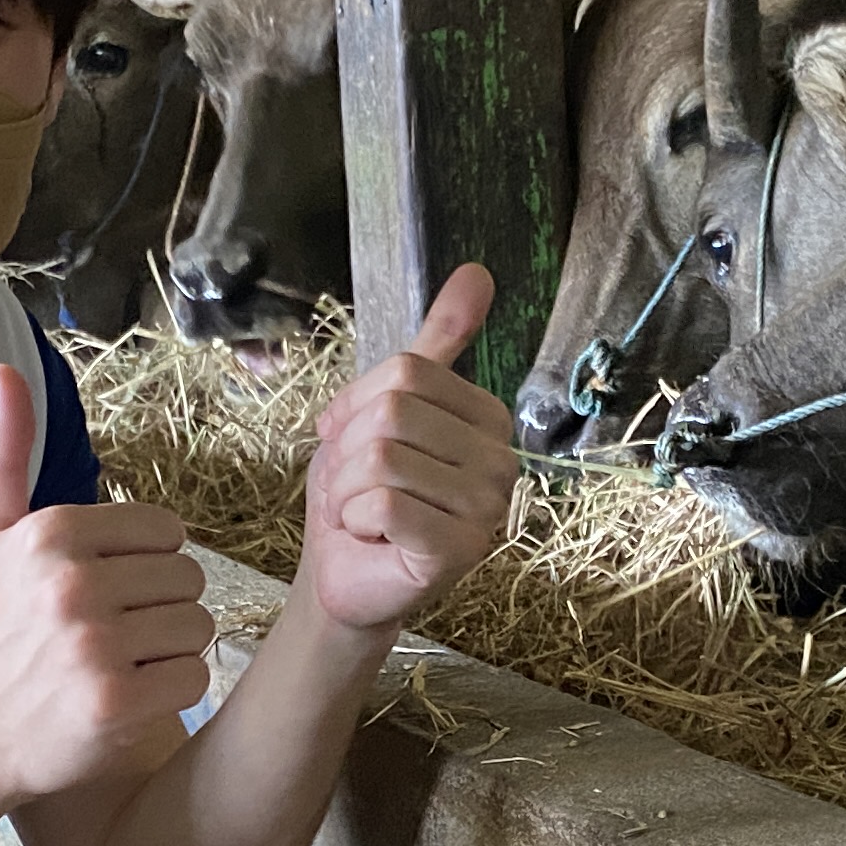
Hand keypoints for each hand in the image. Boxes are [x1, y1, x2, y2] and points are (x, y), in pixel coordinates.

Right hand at [0, 365, 214, 812]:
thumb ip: (3, 456)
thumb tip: (7, 373)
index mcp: (50, 532)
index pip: (165, 529)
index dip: (145, 564)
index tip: (105, 594)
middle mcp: (72, 583)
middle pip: (188, 576)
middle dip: (162, 607)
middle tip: (115, 636)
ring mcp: (94, 646)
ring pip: (198, 625)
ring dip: (172, 649)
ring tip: (123, 665)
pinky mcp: (116, 704)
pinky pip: (195, 675)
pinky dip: (174, 690)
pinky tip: (131, 697)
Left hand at [299, 266, 519, 634]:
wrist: (343, 574)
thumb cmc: (362, 494)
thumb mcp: (386, 408)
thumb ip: (434, 346)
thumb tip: (477, 272)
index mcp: (490, 419)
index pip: (408, 372)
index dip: (357, 404)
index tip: (352, 440)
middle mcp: (502, 462)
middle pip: (394, 412)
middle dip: (348, 451)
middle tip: (356, 487)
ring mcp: (487, 509)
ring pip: (382, 457)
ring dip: (346, 489)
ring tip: (362, 514)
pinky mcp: (459, 550)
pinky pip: (382, 501)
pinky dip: (354, 519)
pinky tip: (372, 538)